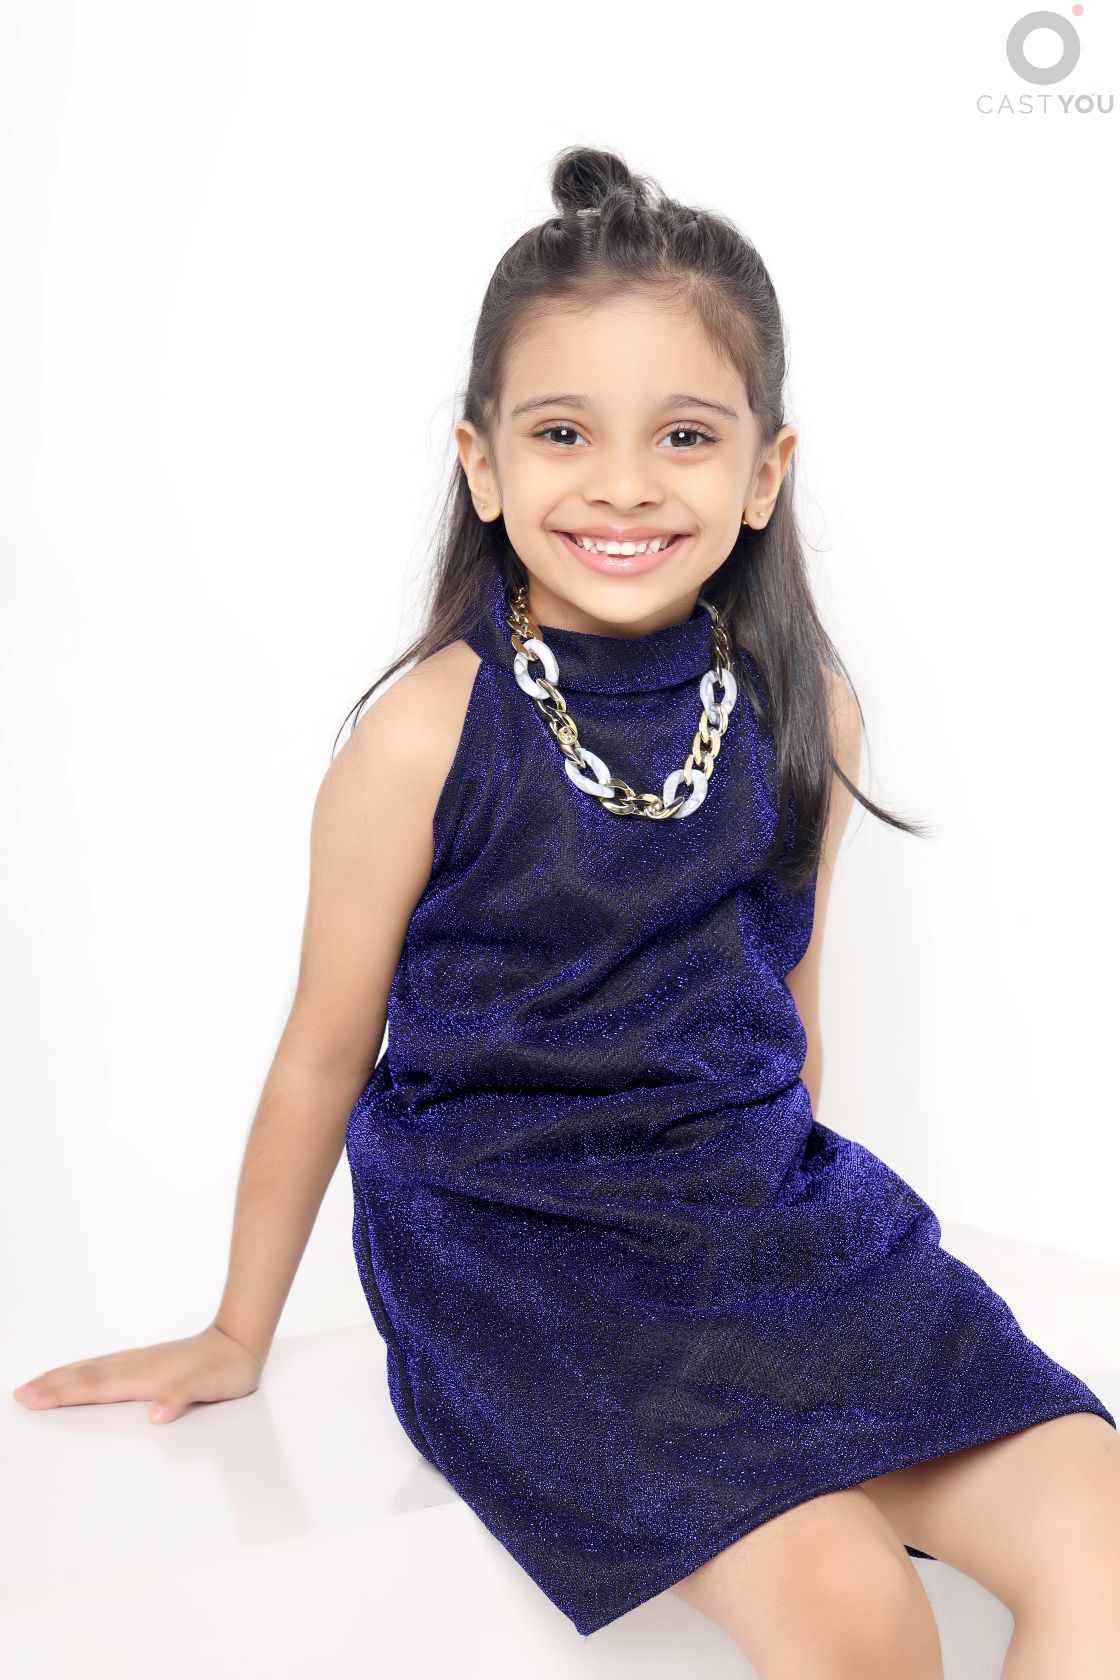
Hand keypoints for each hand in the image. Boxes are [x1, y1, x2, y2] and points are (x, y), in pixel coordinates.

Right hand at [11, 1322, 263, 1423]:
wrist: (241, 1343)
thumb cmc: (226, 1369)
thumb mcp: (209, 1387)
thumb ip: (181, 1399)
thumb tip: (155, 1414)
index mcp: (144, 1376)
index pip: (94, 1387)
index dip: (61, 1393)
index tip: (30, 1397)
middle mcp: (137, 1366)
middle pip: (85, 1376)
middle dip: (51, 1384)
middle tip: (19, 1392)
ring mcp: (142, 1361)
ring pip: (93, 1369)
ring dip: (63, 1376)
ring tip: (38, 1381)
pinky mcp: (149, 1362)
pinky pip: (106, 1366)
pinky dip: (85, 1371)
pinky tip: (82, 1373)